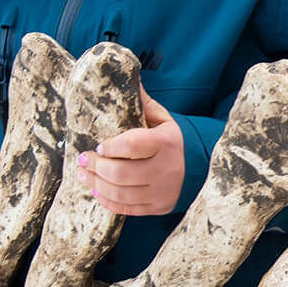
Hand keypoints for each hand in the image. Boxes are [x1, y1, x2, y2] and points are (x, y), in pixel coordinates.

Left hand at [79, 86, 184, 215]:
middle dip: (96, 167)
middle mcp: (165, 169)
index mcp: (166, 143)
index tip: (98, 145)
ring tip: (84, 174)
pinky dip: (108, 201)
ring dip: (96, 184)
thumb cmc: (175, 142)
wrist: (204, 169)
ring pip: (121, 192)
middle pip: (121, 173)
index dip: (110, 147)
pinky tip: (97, 191)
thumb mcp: (164, 120)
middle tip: (83, 160)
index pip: (132, 145)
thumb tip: (125, 77)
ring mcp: (162, 191)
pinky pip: (127, 209)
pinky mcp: (158, 207)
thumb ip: (143, 103)